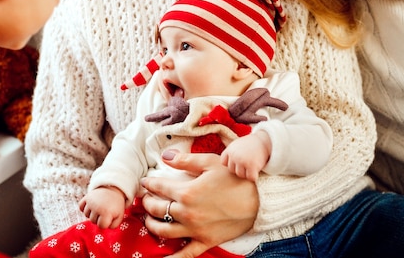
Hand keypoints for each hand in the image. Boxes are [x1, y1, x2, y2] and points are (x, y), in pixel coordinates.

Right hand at [79, 186, 125, 228]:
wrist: (114, 189)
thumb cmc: (116, 205)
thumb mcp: (119, 216)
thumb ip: (113, 226)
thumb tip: (103, 228)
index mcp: (106, 213)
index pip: (101, 226)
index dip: (105, 223)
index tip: (109, 217)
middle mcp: (97, 207)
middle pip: (93, 221)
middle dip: (98, 218)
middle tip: (105, 210)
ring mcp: (91, 202)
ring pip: (86, 215)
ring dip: (92, 213)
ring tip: (99, 207)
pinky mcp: (86, 197)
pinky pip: (81, 207)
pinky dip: (84, 207)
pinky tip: (92, 205)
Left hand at [140, 150, 258, 257]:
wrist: (259, 200)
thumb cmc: (235, 178)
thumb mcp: (211, 162)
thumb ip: (185, 160)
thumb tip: (165, 156)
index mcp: (187, 192)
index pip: (159, 187)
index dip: (149, 184)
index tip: (145, 182)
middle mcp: (187, 213)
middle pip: (157, 209)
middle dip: (148, 203)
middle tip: (145, 199)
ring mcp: (195, 229)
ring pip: (163, 231)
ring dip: (152, 225)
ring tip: (148, 220)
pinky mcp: (205, 241)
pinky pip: (185, 254)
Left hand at [221, 131, 270, 181]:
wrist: (265, 140)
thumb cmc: (251, 144)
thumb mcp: (237, 145)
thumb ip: (230, 153)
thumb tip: (222, 166)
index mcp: (229, 150)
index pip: (223, 162)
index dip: (231, 163)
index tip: (238, 161)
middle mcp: (234, 155)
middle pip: (232, 170)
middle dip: (239, 168)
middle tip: (248, 163)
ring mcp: (242, 161)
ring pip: (240, 175)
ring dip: (246, 172)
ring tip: (252, 165)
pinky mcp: (252, 166)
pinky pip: (250, 177)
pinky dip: (254, 176)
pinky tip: (257, 170)